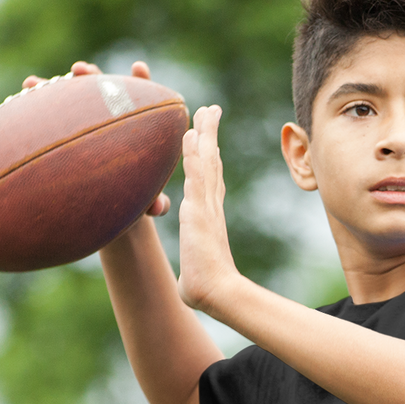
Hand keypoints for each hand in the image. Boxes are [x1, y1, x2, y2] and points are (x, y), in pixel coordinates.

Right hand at [23, 60, 170, 217]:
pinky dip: (34, 105)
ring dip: (53, 88)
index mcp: (135, 130)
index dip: (141, 82)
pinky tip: (21, 94)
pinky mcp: (62, 132)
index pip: (141, 99)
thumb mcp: (143, 203)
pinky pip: (46, 117)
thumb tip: (159, 208)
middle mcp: (108, 119)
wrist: (105, 207)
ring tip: (32, 83)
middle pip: (101, 91)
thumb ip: (154, 203)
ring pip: (70, 100)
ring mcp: (83, 123)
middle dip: (90, 77)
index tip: (137, 67)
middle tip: (79, 70)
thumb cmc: (130, 200)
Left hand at [176, 104, 239, 312]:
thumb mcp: (193, 274)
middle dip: (210, 135)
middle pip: (212, 162)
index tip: (207, 139)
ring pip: (206, 161)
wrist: (216, 293)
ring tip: (205, 110)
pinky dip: (194, 152)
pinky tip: (190, 133)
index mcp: (209, 216)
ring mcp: (206, 205)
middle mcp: (210, 205)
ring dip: (205, 134)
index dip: (209, 157)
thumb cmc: (204, 289)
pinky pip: (196, 173)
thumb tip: (187, 290)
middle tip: (210, 111)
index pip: (209, 180)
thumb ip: (191, 274)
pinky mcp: (199, 210)